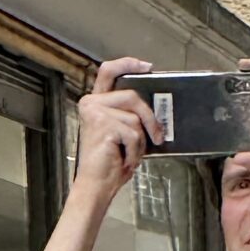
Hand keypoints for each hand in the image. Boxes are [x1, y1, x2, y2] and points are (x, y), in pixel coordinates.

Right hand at [74, 57, 161, 200]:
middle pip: (132, 96)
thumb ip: (131, 116)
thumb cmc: (109, 165)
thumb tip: (155, 111)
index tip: (146, 67)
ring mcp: (96, 113)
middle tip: (158, 137)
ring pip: (135, 117)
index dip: (127, 64)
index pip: (109, 72)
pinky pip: (133, 133)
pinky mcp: (103, 125)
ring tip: (129, 155)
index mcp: (95, 104)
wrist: (96, 186)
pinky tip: (124, 160)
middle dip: (150, 118)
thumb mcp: (122, 134)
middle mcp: (92, 104)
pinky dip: (134, 151)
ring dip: (140, 141)